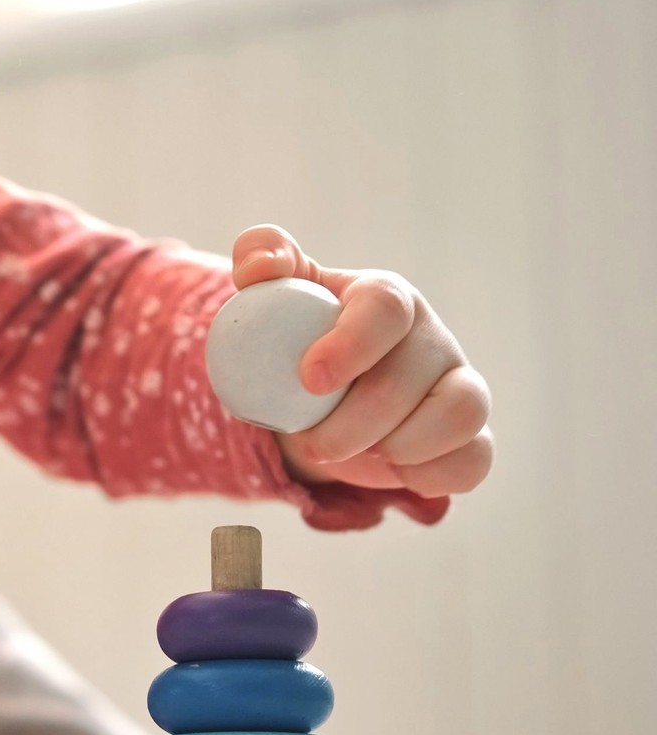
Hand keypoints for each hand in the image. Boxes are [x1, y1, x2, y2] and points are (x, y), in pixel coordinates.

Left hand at [230, 225, 493, 497]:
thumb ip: (262, 259)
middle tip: (312, 444)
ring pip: (462, 413)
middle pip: (409, 377)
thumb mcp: (273, 297)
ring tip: (358, 454)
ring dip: (401, 447)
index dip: (351, 344)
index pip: (385, 308)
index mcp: (385, 299)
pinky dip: (432, 475)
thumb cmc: (298, 340)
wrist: (317, 399)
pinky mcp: (469, 435)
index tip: (309, 379)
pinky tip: (394, 473)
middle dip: (353, 422)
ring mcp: (458, 385)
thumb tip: (259, 265)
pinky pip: (475, 460)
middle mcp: (430, 338)